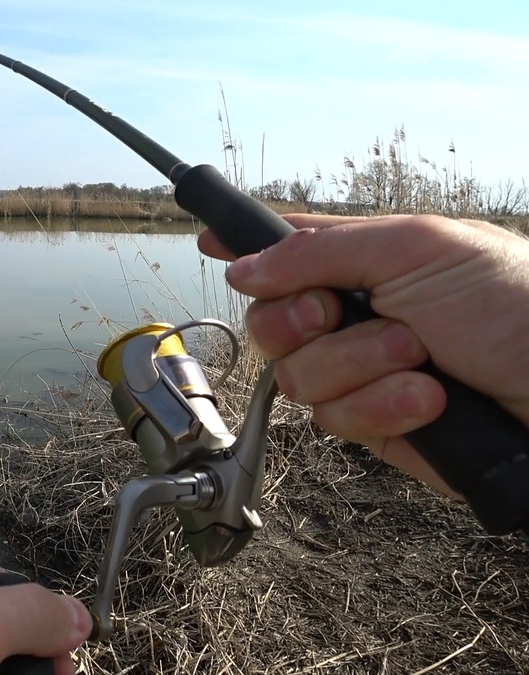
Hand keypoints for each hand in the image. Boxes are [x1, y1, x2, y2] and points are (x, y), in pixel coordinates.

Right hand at [198, 213, 528, 494]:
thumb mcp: (417, 248)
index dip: (245, 247)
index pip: (286, 248)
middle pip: (269, 320)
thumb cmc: (514, 305)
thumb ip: (318, 251)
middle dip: (301, 321)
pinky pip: (334, 420)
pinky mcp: (375, 425)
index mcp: (364, 260)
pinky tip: (428, 401)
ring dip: (359, 366)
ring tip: (420, 358)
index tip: (209, 242)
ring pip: (297, 377)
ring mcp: (361, 373)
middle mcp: (352, 316)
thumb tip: (241, 268)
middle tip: (339, 314)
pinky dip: (381, 408)